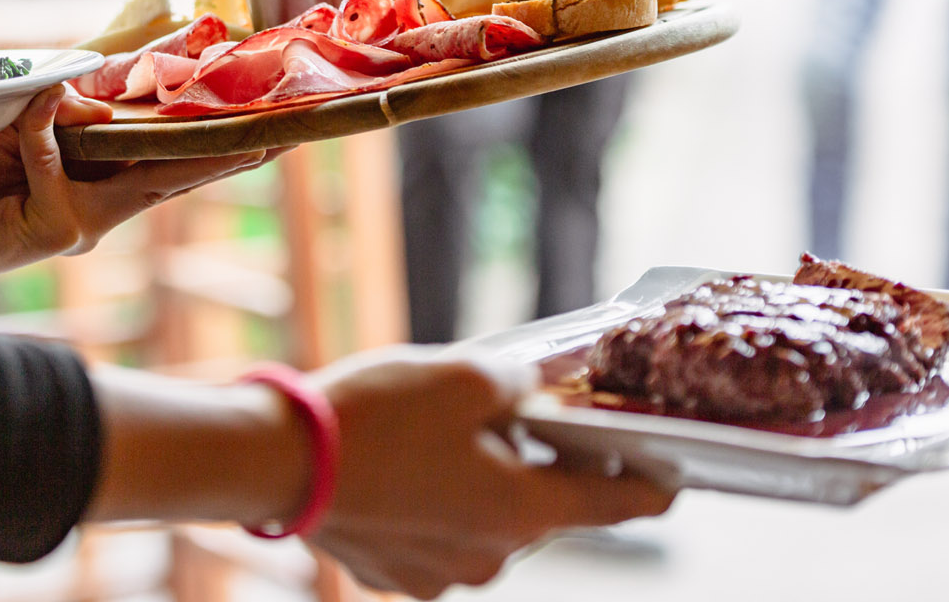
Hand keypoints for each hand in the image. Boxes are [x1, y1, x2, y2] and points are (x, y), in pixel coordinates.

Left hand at [0, 85, 274, 289]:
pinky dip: (44, 133)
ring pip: (152, 179)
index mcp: (97, 177)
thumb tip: (95, 93)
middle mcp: (101, 203)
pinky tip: (34, 110)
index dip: (209, 131)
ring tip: (247, 138)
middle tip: (283, 134)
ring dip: (197, 153)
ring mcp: (85, 221)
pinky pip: (61, 165)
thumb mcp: (19, 122)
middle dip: (233, 153)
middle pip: (180, 171)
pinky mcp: (58, 230)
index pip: (164, 150)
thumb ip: (61, 108)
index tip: (257, 107)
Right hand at [307, 348, 674, 598]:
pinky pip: (433, 535)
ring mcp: (439, 574)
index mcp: (523, 511)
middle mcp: (491, 558)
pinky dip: (430, 502)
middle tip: (508, 414)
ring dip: (478, 480)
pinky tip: (398, 462)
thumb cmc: (376, 416)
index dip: (652, 484)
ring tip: (434, 432)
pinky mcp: (393, 575)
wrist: (277, 461)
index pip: (618, 505)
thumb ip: (523, 383)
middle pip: (541, 506)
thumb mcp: (464, 374)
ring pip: (483, 521)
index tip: (671, 472)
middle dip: (535, 461)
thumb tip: (544, 391)